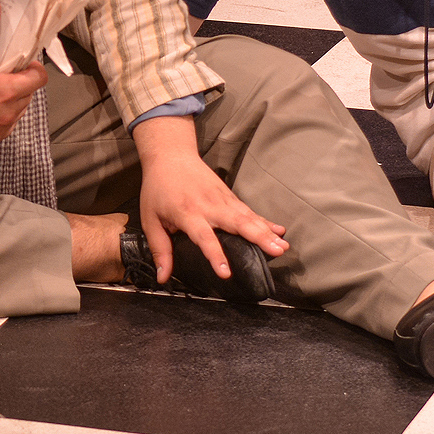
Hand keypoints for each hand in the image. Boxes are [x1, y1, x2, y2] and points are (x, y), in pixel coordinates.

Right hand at [0, 0, 48, 144]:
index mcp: (4, 91)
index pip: (39, 80)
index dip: (34, 69)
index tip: (23, 63)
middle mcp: (6, 114)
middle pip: (29, 95)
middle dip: (21, 83)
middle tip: (3, 74)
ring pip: (19, 111)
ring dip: (13, 100)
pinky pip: (6, 126)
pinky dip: (2, 116)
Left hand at [134, 116, 287, 282]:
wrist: (170, 156)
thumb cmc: (158, 188)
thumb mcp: (150, 220)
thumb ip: (160, 250)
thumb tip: (163, 278)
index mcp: (187, 213)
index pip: (204, 237)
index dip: (215, 254)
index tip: (226, 272)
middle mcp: (209, 206)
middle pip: (237, 223)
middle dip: (258, 238)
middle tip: (276, 252)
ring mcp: (222, 199)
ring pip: (248, 217)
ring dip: (267, 231)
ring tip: (283, 246)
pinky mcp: (229, 196)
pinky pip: (249, 211)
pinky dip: (265, 221)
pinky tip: (279, 231)